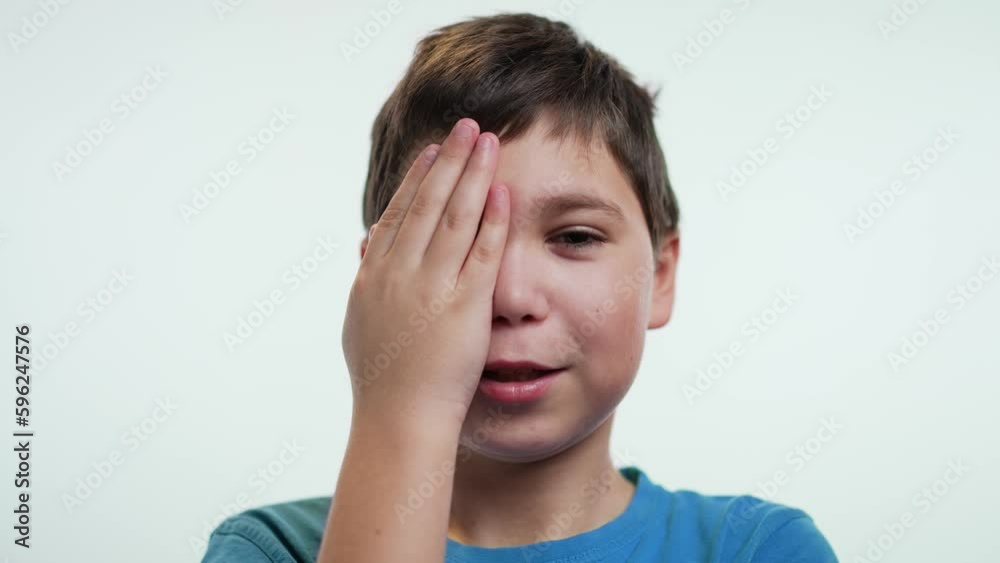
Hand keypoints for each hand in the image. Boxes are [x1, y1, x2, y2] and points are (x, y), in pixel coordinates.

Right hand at [342, 118, 508, 429]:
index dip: (417, 179)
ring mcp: (430, 288)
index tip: (433, 150)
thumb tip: (364, 246)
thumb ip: (366, 281)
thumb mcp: (359, 324)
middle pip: (426, 203)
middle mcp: (399, 275)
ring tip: (488, 141)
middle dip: (449, 160)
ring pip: (453, 218)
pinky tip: (502, 191)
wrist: (398, 421)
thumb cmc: (381, 382)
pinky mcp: (463, 307)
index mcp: (374, 277)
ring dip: (472, 175)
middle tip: (467, 126)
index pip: (398, 215)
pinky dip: (492, 220)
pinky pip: (480, 253)